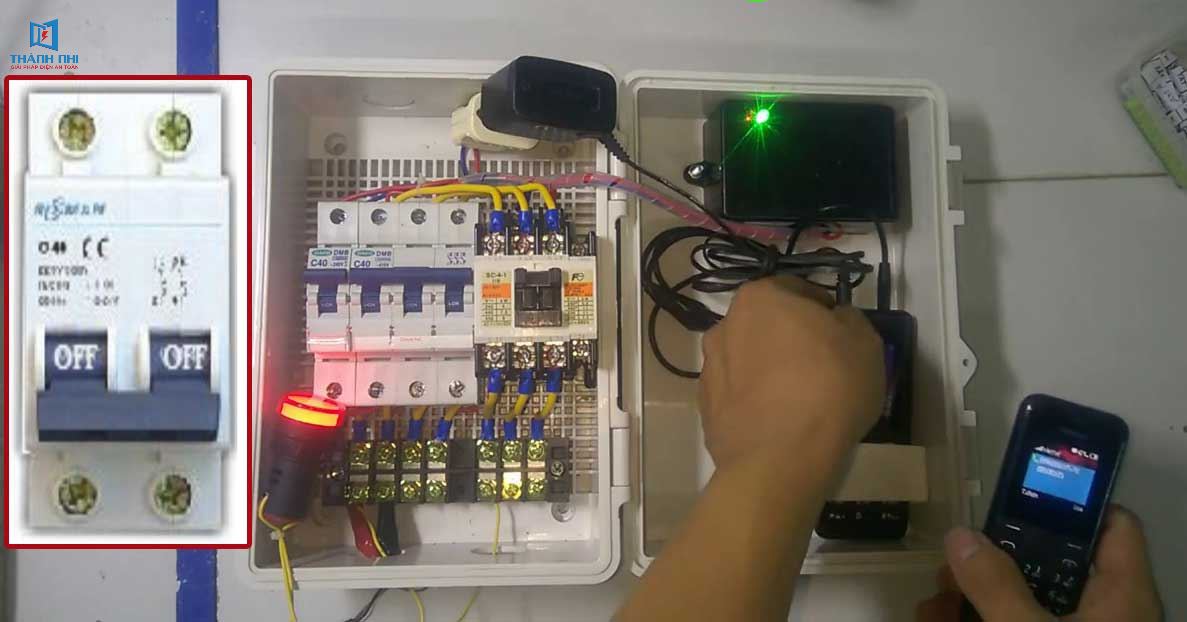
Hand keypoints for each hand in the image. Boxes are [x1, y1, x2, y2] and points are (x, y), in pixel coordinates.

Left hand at [697, 276, 884, 470]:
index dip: (823, 310)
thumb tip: (835, 319)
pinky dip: (756, 400)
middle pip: (768, 325)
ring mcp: (710, 368)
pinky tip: (779, 421)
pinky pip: (739, 394)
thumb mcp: (865, 342)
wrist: (781, 458)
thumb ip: (849, 319)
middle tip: (823, 366)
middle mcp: (725, 325)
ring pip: (749, 359)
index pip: (797, 290)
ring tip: (800, 399)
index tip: (840, 335)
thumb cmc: (829, 387)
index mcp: (759, 298)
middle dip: (791, 339)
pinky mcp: (706, 407)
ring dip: (770, 370)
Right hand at [916, 505, 1162, 620]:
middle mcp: (1107, 615)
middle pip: (1052, 567)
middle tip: (949, 566)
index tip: (1016, 491)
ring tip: (930, 608)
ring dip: (971, 602)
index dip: (1071, 501)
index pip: (1113, 526)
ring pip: (1023, 606)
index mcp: (1121, 596)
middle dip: (992, 563)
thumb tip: (960, 535)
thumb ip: (994, 585)